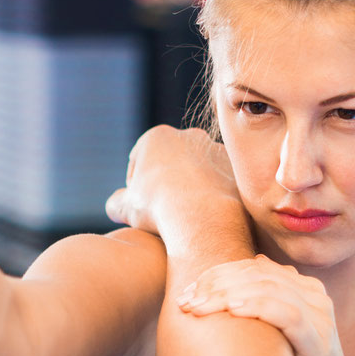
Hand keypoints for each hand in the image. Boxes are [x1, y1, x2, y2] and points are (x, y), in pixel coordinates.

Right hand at [105, 126, 241, 247]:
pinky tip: (208, 217)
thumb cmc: (158, 210)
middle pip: (172, 160)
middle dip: (167, 181)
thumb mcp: (125, 209)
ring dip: (193, 186)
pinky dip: (214, 196)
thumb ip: (116, 203)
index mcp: (158, 136)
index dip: (136, 185)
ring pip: (199, 170)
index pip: (140, 160)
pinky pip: (221, 183)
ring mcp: (218, 150)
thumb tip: (116, 205)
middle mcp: (190, 136)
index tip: (139, 206)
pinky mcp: (238, 169)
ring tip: (189, 215)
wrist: (204, 220)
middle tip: (164, 210)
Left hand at [176, 255, 354, 355]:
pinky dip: (259, 307)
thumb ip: (260, 307)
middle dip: (217, 284)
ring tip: (198, 307)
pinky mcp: (320, 345)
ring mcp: (321, 319)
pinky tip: (233, 311)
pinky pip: (290, 315)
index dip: (217, 274)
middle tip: (186, 300)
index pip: (254, 268)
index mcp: (303, 290)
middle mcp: (315, 298)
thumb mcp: (273, 337)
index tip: (186, 291)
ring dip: (228, 295)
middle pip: (259, 275)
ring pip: (271, 289)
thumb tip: (240, 275)